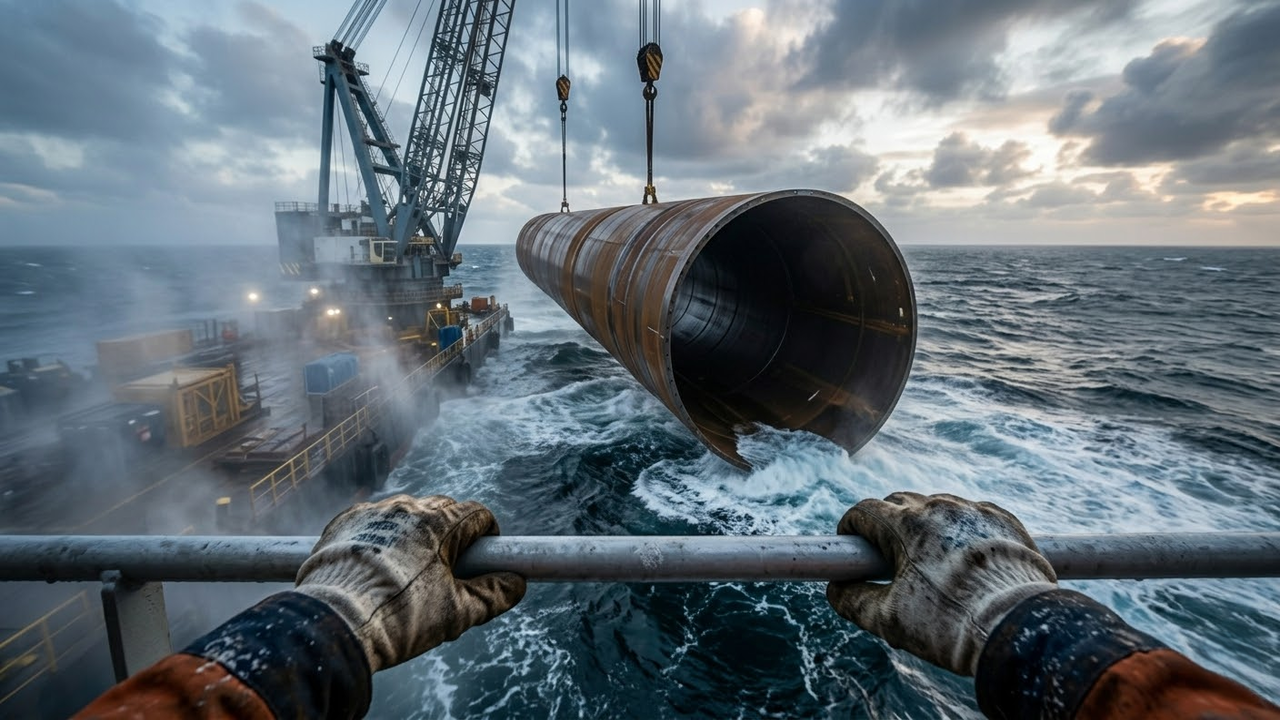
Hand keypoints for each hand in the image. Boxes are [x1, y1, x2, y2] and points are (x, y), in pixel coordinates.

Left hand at [295, 494, 525, 670]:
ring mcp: (374, 512)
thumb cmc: (400, 618)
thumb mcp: (456, 613)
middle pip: (444, 511)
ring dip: (415, 536)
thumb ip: (493, 595)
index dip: (487, 537)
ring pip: (407, 516)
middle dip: (451, 536)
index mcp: (440, 523)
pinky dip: (381, 539)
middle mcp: (408, 507)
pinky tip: (377, 569)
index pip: (478, 514)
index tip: (483, 559)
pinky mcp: (346, 522)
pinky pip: (374, 522)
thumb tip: (517, 583)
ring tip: (408, 574)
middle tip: (447, 573)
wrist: (333, 623)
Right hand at [826, 492, 1056, 675]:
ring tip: (930, 562)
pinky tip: (965, 560)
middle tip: (888, 558)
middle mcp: (938, 507)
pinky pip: (972, 516)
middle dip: (886, 524)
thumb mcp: (888, 620)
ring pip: (937, 508)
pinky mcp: (1004, 519)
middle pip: (899, 503)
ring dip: (926, 527)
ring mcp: (974, 510)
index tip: (851, 545)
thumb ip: (852, 601)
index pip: (863, 511)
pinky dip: (962, 531)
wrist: (1018, 628)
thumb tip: (835, 590)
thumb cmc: (948, 624)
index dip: (851, 528)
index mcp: (904, 525)